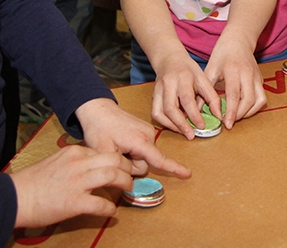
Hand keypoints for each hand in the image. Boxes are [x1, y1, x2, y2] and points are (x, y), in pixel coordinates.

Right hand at [10, 145, 132, 227]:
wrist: (15, 197)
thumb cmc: (32, 182)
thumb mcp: (56, 161)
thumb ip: (74, 161)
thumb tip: (91, 166)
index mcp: (74, 153)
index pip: (104, 151)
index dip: (116, 160)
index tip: (120, 167)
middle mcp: (79, 164)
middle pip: (115, 159)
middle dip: (127, 168)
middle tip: (130, 176)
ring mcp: (78, 182)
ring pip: (113, 176)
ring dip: (125, 182)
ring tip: (127, 188)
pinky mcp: (75, 202)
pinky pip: (101, 204)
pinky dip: (110, 208)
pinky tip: (112, 212)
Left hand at [76, 98, 190, 177]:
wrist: (98, 109)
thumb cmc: (99, 128)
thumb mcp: (102, 151)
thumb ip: (117, 167)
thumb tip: (129, 177)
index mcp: (140, 140)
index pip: (159, 159)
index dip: (174, 168)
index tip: (188, 173)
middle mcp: (148, 135)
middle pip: (146, 163)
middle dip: (131, 165)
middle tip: (115, 153)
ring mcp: (148, 132)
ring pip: (143, 157)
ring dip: (130, 157)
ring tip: (116, 145)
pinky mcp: (145, 131)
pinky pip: (141, 149)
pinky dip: (132, 150)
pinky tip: (120, 142)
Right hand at [148, 51, 221, 138]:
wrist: (170, 60)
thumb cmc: (189, 70)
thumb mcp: (203, 78)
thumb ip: (212, 97)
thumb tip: (219, 116)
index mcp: (183, 77)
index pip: (187, 99)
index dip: (194, 115)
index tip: (202, 126)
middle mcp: (167, 84)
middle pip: (170, 108)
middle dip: (181, 124)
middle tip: (191, 135)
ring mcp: (157, 90)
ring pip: (159, 112)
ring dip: (172, 125)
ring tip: (184, 132)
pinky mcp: (152, 96)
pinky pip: (155, 113)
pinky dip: (164, 122)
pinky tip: (175, 125)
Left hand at [204, 32, 266, 128]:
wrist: (239, 40)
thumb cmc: (223, 53)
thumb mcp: (210, 69)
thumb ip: (205, 90)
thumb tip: (198, 109)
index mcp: (234, 70)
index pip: (234, 95)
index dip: (231, 112)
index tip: (226, 124)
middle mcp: (248, 74)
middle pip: (249, 100)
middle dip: (239, 115)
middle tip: (229, 122)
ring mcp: (257, 77)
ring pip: (259, 100)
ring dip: (249, 112)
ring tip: (236, 117)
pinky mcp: (261, 79)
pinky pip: (261, 97)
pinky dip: (254, 107)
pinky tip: (244, 110)